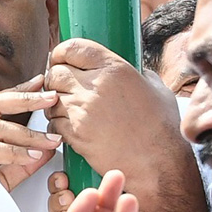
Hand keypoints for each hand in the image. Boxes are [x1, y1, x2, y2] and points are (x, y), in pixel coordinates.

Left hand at [44, 38, 186, 203]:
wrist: (157, 163)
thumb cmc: (161, 130)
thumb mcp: (157, 89)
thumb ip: (139, 73)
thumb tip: (133, 68)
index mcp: (114, 68)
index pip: (73, 48)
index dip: (62, 53)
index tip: (60, 59)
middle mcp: (95, 86)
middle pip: (55, 72)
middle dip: (56, 79)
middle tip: (64, 87)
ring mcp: (82, 110)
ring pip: (51, 98)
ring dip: (55, 103)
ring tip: (69, 109)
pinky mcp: (75, 133)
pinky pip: (53, 121)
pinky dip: (57, 123)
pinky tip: (70, 127)